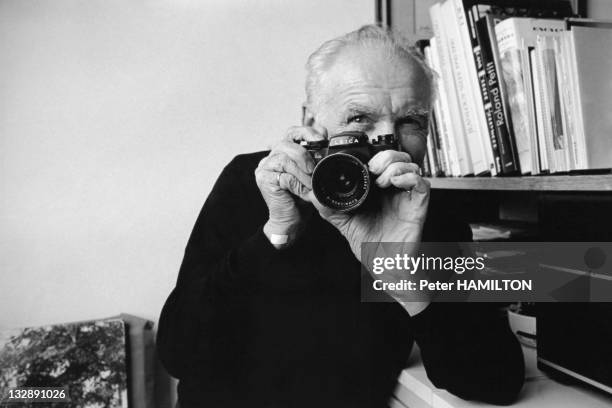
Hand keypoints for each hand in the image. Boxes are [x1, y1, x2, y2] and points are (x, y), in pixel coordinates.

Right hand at [255, 126, 324, 246]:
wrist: (291, 221)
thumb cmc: (302, 198)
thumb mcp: (313, 174)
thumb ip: (315, 156)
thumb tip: (326, 138)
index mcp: (283, 151)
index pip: (293, 132)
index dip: (307, 132)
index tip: (322, 140)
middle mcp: (271, 156)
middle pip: (286, 142)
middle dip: (305, 154)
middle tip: (315, 168)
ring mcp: (265, 167)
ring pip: (285, 158)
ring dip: (302, 172)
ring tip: (311, 183)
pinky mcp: (263, 179)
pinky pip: (284, 176)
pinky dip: (298, 184)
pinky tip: (305, 192)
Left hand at [310, 149, 430, 313]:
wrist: (383, 265)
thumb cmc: (369, 245)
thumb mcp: (343, 222)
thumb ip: (329, 207)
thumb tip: (311, 194)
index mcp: (378, 189)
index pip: (381, 159)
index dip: (373, 155)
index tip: (360, 163)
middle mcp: (394, 189)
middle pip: (398, 156)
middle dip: (384, 157)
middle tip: (372, 170)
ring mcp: (407, 196)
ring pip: (411, 164)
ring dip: (394, 167)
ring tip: (381, 182)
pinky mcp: (418, 206)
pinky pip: (422, 183)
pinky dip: (409, 178)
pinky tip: (395, 185)